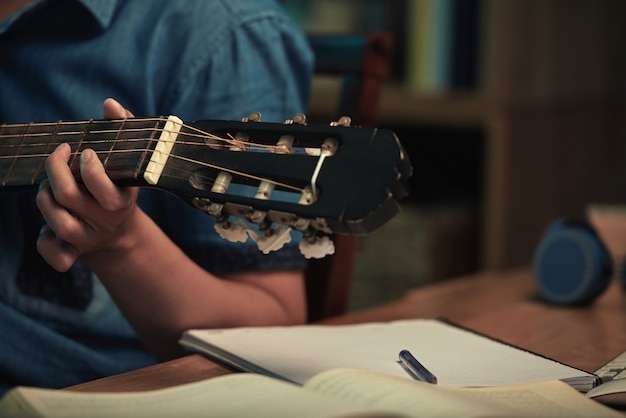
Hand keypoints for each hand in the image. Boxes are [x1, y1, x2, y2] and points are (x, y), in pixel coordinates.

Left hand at [36, 99, 138, 271]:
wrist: (121, 235)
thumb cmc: (120, 186)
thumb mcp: (128, 160)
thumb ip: (123, 129)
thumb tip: (110, 103)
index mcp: (121, 201)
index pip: (101, 187)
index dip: (88, 167)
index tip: (86, 152)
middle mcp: (105, 222)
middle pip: (67, 196)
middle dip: (54, 170)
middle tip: (59, 158)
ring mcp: (88, 239)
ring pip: (56, 220)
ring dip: (44, 197)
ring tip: (50, 186)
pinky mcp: (74, 253)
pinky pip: (54, 255)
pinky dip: (44, 240)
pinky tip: (49, 225)